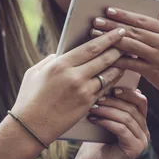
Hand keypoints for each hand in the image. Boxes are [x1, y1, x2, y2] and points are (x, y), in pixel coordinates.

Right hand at [12, 28, 125, 145]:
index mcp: (60, 64)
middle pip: (104, 58)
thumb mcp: (34, 73)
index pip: (91, 47)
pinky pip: (105, 90)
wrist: (31, 127)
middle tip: (129, 42)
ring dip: (119, 66)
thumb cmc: (29, 98)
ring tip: (126, 59)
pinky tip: (116, 76)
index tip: (118, 31)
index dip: (108, 38)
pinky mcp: (87, 105)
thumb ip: (50, 60)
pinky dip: (112, 82)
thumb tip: (62, 53)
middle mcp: (74, 76)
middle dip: (119, 49)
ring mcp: (83, 91)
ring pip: (109, 75)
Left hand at [63, 89, 149, 158]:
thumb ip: (114, 105)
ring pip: (127, 118)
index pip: (141, 102)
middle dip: (114, 102)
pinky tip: (94, 120)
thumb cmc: (96, 139)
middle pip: (133, 109)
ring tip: (93, 108)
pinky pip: (122, 130)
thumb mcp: (107, 117)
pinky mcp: (134, 150)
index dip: (128, 93)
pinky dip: (107, 122)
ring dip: (108, 111)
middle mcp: (145, 132)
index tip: (112, 88)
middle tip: (98, 98)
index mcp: (141, 123)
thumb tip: (112, 83)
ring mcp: (142, 142)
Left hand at [91, 0, 158, 109]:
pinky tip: (103, 55)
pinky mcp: (152, 72)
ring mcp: (158, 58)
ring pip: (130, 46)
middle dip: (112, 26)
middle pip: (134, 31)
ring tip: (94, 35)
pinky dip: (117, 59)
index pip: (142, 20)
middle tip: (95, 21)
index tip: (108, 10)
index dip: (124, 15)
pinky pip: (131, 64)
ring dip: (110, 40)